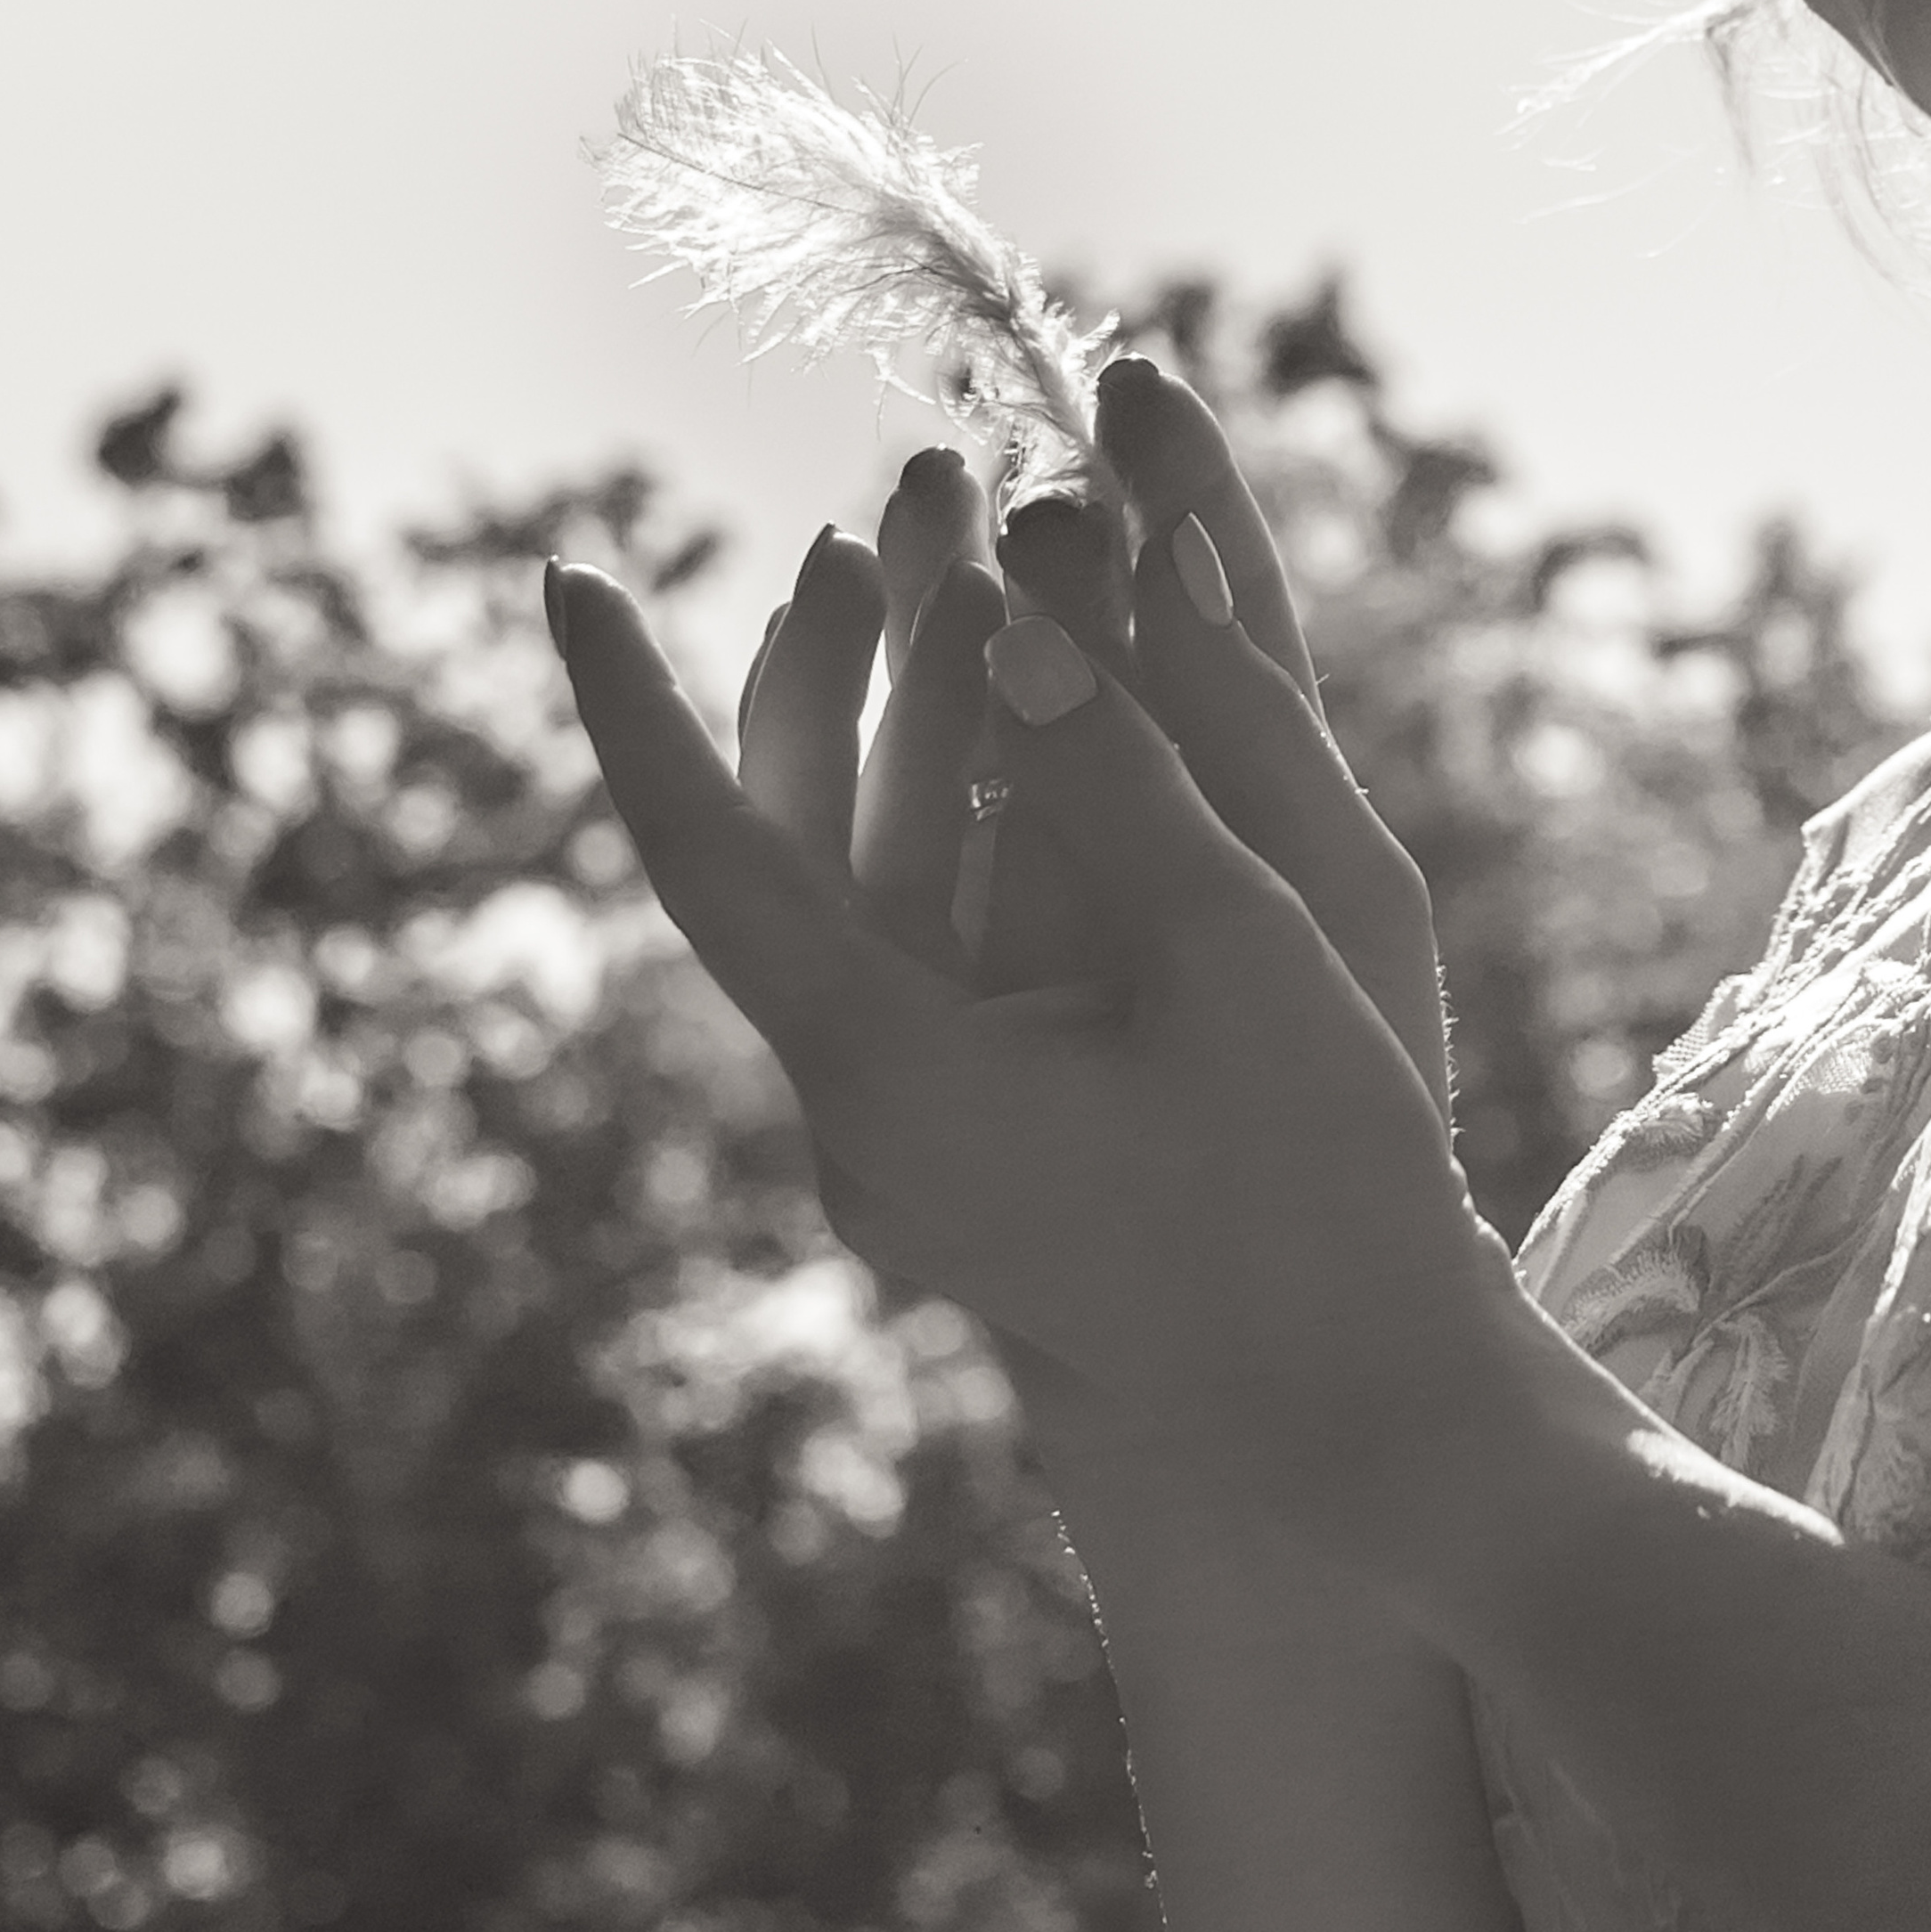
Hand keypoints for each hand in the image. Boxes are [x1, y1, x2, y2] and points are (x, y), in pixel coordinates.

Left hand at [724, 359, 1458, 1474]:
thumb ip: (1114, 772)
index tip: (568, 572)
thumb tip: (1017, 612)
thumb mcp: (1236, 951)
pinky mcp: (968, 1148)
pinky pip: (913, 944)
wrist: (1362, 1432)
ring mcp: (908, 1144)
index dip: (626, 703)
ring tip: (953, 557)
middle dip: (829, 659)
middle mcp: (862, 1116)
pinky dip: (945, 816)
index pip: (704, 851)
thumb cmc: (1321, 1196)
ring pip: (849, 888)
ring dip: (898, 725)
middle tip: (896, 499)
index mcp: (891, 1075)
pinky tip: (1001, 713)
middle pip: (781, 845)